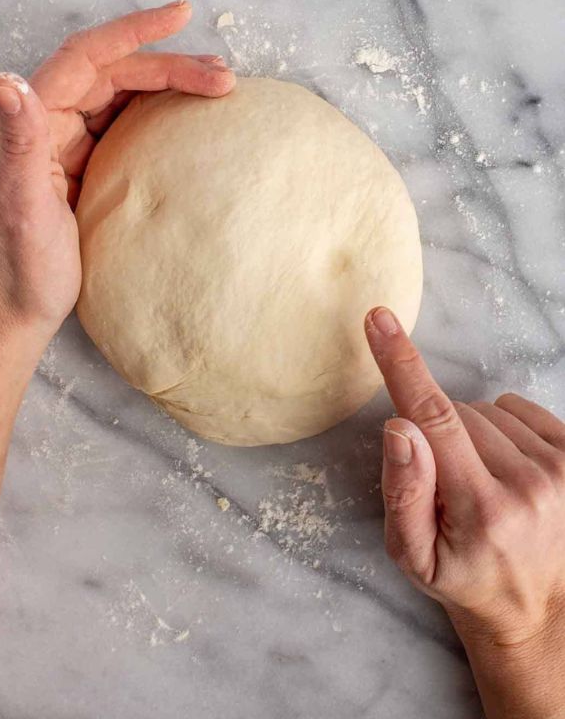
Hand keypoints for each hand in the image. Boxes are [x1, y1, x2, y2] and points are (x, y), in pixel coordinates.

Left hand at [0, 0, 232, 361]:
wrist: (12, 314)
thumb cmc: (17, 266)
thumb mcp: (20, 204)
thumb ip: (18, 139)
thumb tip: (3, 79)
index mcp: (30, 118)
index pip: (86, 56)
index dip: (132, 31)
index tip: (178, 14)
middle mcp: (45, 121)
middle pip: (112, 72)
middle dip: (168, 64)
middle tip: (224, 77)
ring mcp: (64, 143)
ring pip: (121, 94)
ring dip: (168, 84)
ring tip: (220, 87)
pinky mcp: (81, 166)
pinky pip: (123, 122)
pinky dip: (158, 112)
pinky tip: (189, 118)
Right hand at [367, 308, 564, 716]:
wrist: (532, 606)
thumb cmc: (462, 577)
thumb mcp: (412, 554)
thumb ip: (402, 491)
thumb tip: (400, 426)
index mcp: (481, 511)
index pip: (433, 417)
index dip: (402, 364)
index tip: (381, 320)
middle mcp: (528, 488)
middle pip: (455, 413)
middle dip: (438, 434)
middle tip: (447, 484)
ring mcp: (558, 471)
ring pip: (485, 409)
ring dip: (471, 433)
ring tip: (479, 480)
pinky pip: (516, 407)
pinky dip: (501, 428)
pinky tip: (503, 466)